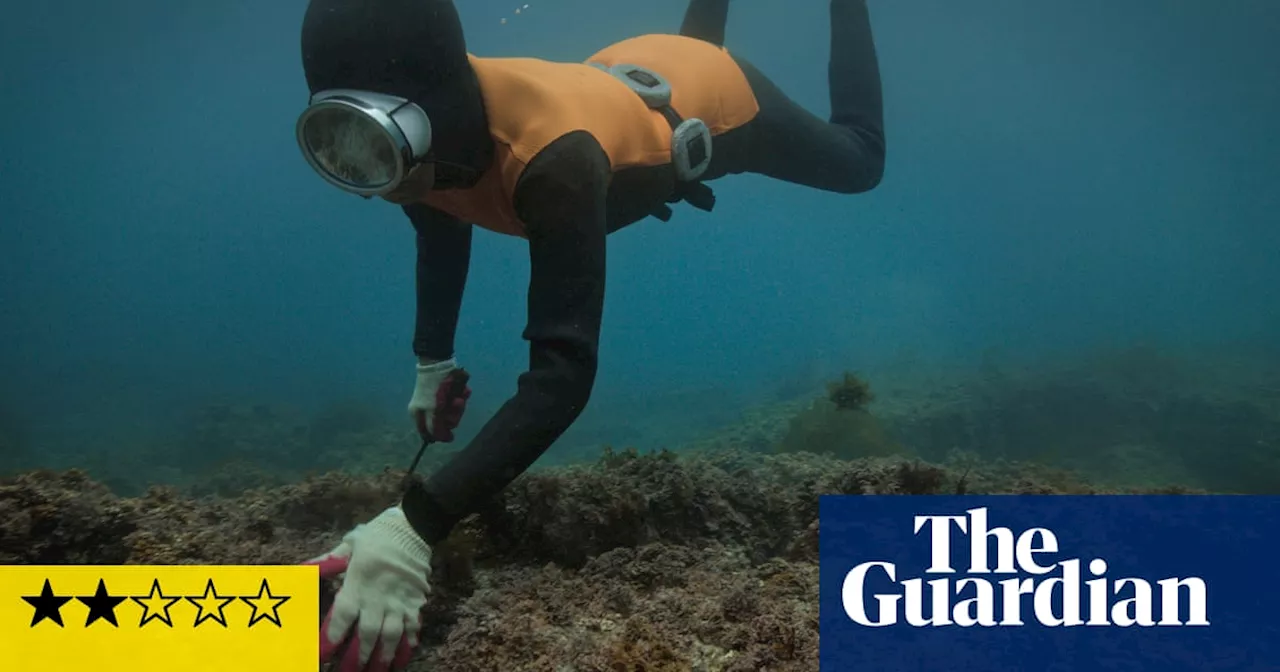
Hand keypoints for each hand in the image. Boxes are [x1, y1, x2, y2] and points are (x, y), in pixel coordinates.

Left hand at [304, 507, 432, 671]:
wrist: (413, 526)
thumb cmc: (377, 534)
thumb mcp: (350, 543)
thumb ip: (330, 560)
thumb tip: (305, 567)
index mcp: (358, 584)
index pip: (342, 617)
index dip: (331, 638)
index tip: (322, 654)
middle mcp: (377, 598)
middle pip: (368, 633)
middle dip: (360, 655)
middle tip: (352, 671)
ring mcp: (399, 601)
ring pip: (391, 634)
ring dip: (384, 654)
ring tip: (379, 668)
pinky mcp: (415, 600)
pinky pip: (413, 624)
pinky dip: (409, 640)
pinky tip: (406, 652)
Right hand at [408, 357, 470, 440]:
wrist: (438, 364)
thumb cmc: (433, 389)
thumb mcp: (433, 411)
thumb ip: (436, 427)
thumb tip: (444, 439)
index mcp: (418, 414)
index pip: (430, 432)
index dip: (441, 434)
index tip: (451, 436)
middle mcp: (428, 409)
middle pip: (445, 422)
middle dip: (453, 415)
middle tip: (455, 404)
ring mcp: (438, 401)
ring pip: (454, 412)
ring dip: (459, 405)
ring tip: (459, 397)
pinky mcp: (448, 392)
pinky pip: (458, 399)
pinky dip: (462, 396)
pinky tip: (463, 391)